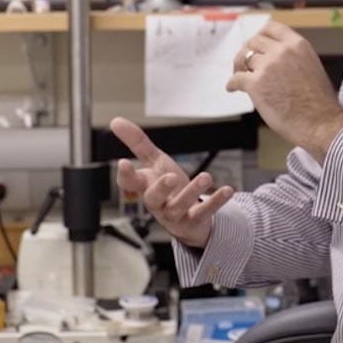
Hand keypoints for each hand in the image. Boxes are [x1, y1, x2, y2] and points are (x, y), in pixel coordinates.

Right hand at [110, 117, 234, 248]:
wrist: (188, 219)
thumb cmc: (167, 188)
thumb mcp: (154, 162)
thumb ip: (137, 143)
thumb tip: (115, 120)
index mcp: (145, 187)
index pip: (129, 184)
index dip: (125, 175)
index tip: (124, 162)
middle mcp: (158, 203)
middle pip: (152, 199)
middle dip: (160, 188)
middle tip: (170, 176)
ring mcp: (176, 214)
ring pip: (179, 206)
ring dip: (192, 192)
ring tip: (205, 177)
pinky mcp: (195, 221)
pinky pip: (205, 212)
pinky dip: (216, 201)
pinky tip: (228, 190)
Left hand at [226, 21, 342, 161]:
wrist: (321, 123)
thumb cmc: (319, 103)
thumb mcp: (311, 66)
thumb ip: (292, 58)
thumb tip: (272, 58)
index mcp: (298, 45)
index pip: (271, 27)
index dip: (260, 36)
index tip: (255, 45)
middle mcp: (282, 51)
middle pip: (254, 42)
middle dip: (247, 52)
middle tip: (244, 64)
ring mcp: (268, 66)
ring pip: (245, 59)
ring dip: (240, 68)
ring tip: (240, 77)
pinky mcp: (256, 84)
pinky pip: (236, 79)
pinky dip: (232, 84)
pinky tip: (233, 88)